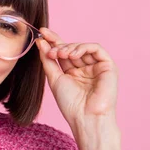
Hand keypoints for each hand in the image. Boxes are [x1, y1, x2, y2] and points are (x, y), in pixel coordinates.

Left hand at [35, 27, 120, 149]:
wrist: (86, 118)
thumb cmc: (70, 104)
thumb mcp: (54, 79)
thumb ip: (48, 60)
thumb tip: (40, 41)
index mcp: (73, 73)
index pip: (63, 52)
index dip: (53, 41)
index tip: (42, 32)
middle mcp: (85, 69)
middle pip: (72, 48)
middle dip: (59, 45)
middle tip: (49, 50)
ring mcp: (97, 67)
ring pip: (83, 47)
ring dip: (69, 47)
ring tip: (60, 54)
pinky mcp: (108, 66)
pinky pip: (96, 49)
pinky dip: (83, 48)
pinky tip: (72, 54)